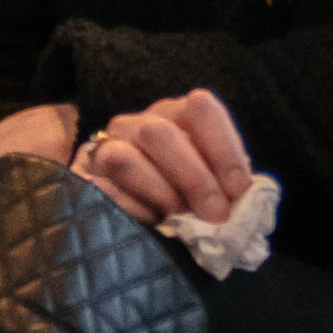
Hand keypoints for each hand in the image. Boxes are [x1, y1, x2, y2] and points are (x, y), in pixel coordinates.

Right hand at [71, 90, 251, 229]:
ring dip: (160, 193)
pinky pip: (104, 192)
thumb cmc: (177, 191)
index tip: (240, 189)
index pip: (202, 109)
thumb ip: (227, 184)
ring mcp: (105, 148)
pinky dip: (133, 211)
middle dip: (195, 178)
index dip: (224, 148)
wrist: (119, 207)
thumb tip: (249, 200)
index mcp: (175, 114)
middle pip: (161, 133)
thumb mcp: (208, 180)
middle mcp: (138, 123)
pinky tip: (150, 223)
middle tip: (216, 214)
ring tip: (178, 217)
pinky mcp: (83, 179)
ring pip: (126, 159)